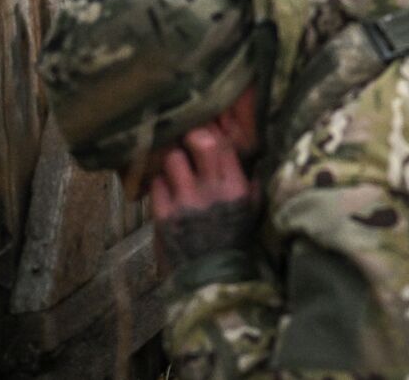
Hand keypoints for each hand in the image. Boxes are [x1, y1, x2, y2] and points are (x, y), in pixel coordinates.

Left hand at [151, 125, 259, 270]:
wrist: (212, 279)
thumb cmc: (234, 243)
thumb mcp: (252, 212)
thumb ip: (251, 185)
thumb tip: (251, 163)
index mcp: (236, 187)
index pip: (223, 143)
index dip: (213, 130)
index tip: (206, 128)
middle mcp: (212, 190)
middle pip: (198, 141)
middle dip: (191, 135)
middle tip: (187, 139)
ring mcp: (186, 201)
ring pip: (172, 158)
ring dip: (173, 159)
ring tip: (175, 166)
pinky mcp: (164, 215)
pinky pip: (156, 183)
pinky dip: (160, 183)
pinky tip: (166, 189)